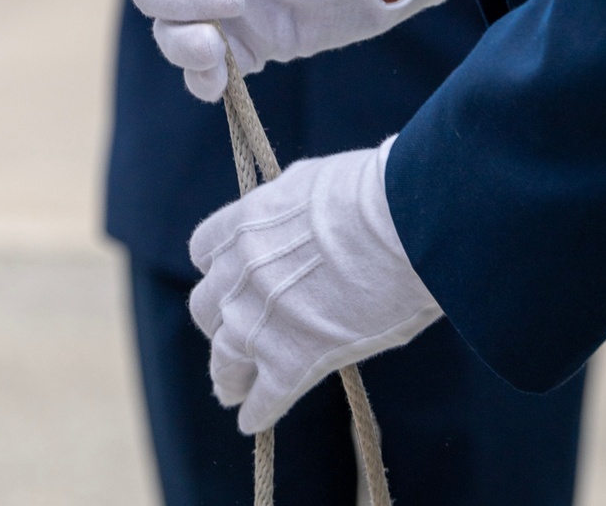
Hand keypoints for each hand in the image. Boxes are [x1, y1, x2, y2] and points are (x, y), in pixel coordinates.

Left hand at [190, 142, 442, 433]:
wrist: (401, 224)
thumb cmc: (375, 194)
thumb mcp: (313, 185)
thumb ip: (290, 211)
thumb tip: (298, 219)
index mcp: (245, 223)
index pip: (203, 250)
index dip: (217, 268)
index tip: (228, 280)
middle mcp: (240, 273)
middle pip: (206, 309)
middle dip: (218, 322)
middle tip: (232, 337)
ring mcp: (260, 320)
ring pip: (224, 360)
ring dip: (228, 375)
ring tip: (230, 389)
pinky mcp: (292, 361)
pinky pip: (263, 399)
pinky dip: (258, 413)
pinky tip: (254, 420)